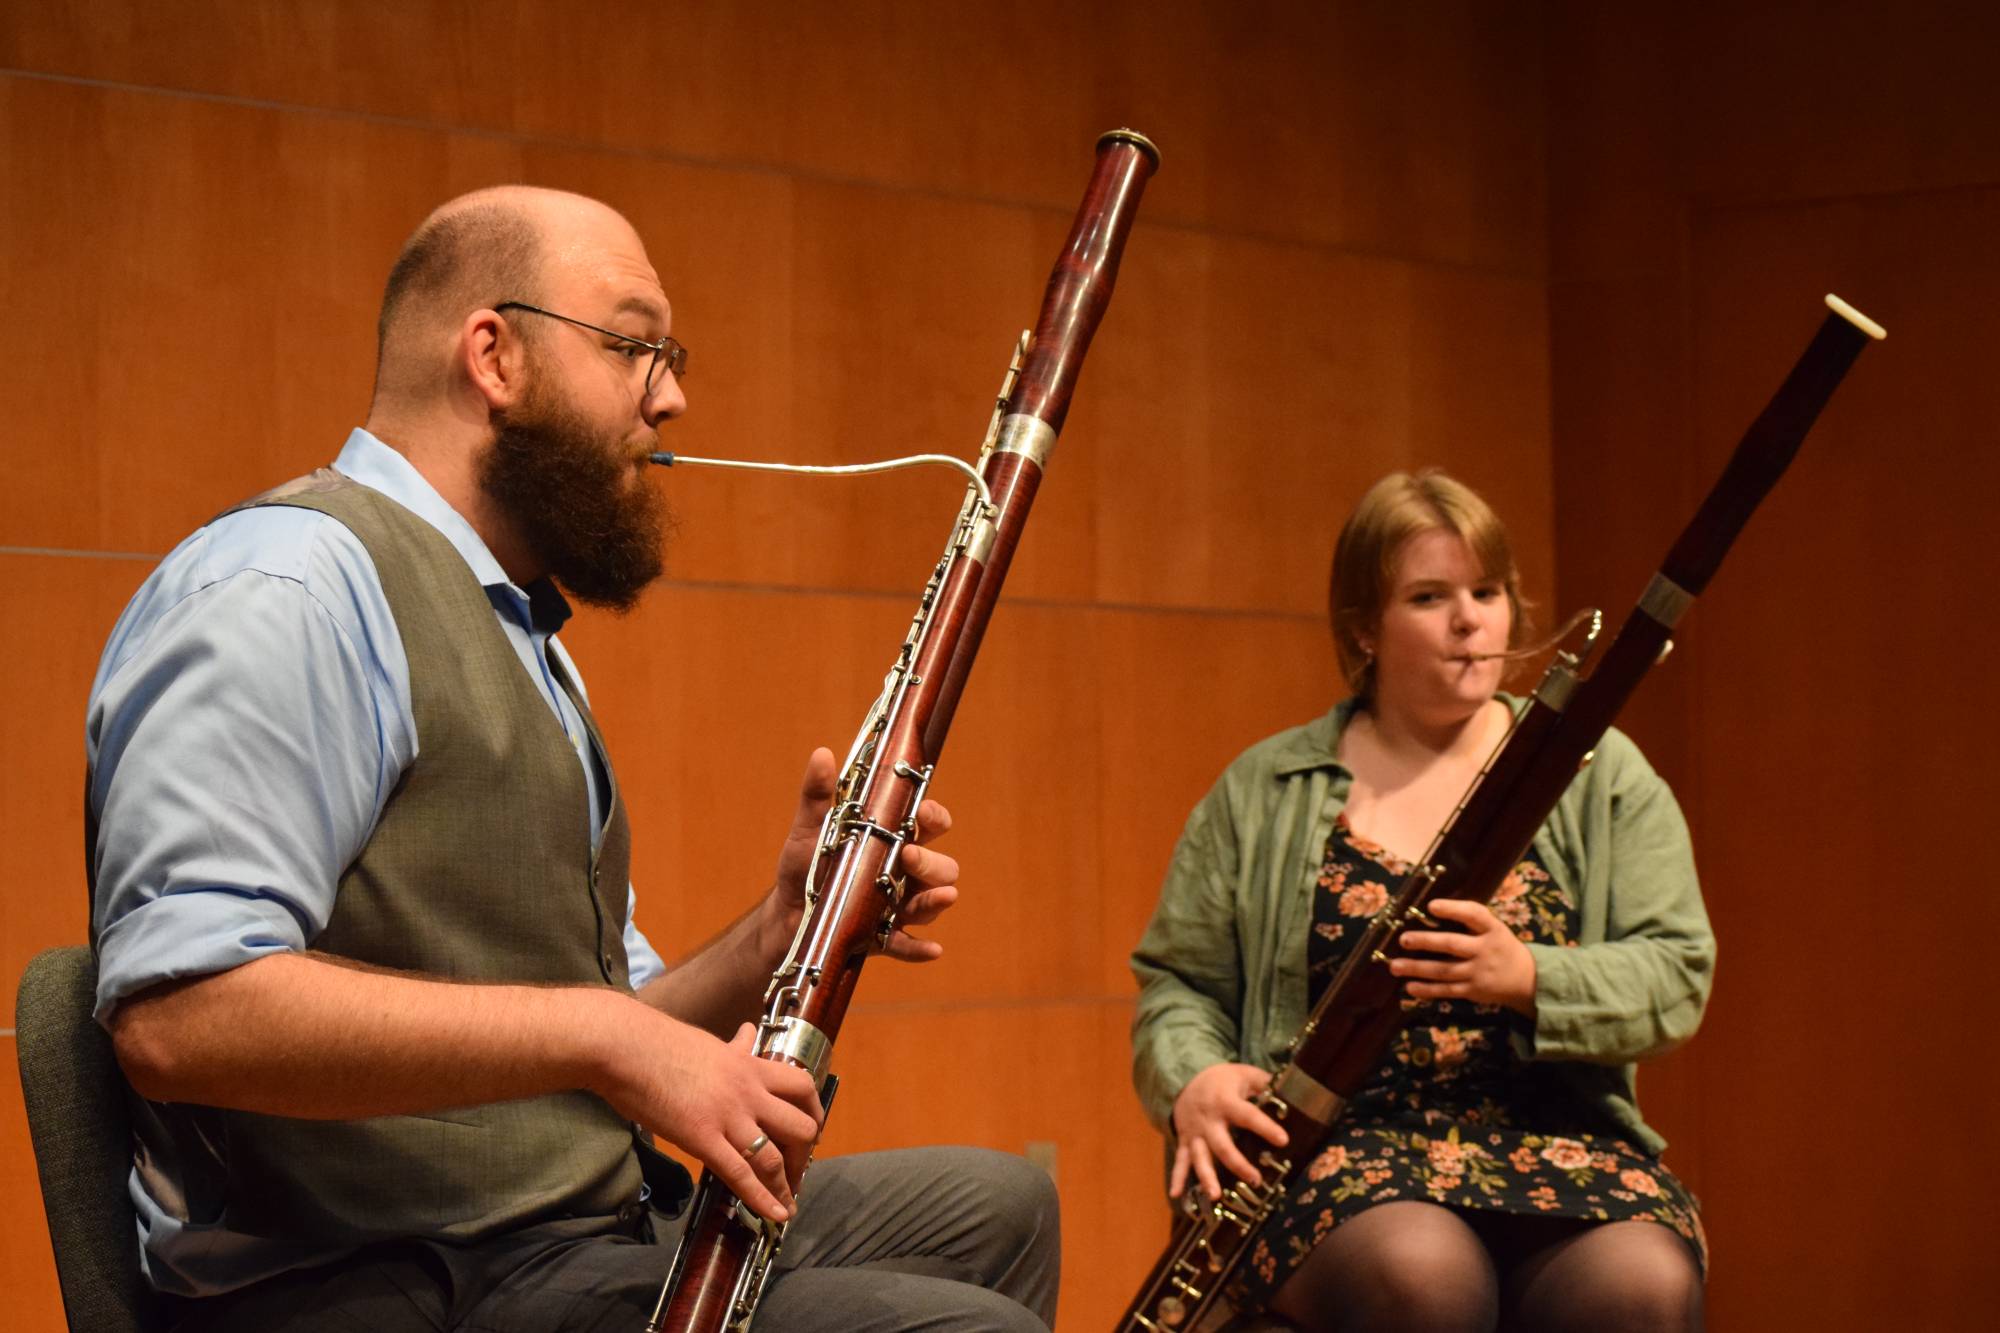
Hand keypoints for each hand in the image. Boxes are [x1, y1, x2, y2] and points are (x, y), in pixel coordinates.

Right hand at [599, 1004, 822, 1223]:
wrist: (626, 1047)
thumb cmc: (661, 1043)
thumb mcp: (711, 1043)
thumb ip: (736, 1045)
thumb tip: (748, 1032)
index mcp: (751, 1066)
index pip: (802, 1087)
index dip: (814, 1112)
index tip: (811, 1130)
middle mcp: (748, 1092)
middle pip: (799, 1127)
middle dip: (804, 1156)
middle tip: (797, 1172)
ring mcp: (727, 1116)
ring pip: (775, 1157)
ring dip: (786, 1185)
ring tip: (789, 1203)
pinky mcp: (702, 1138)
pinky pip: (740, 1173)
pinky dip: (762, 1198)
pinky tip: (774, 1214)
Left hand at [768, 747, 959, 963]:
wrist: (784, 914)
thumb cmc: (804, 866)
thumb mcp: (808, 829)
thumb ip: (818, 795)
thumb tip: (822, 754)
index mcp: (891, 841)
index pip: (928, 825)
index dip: (934, 817)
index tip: (924, 812)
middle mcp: (903, 873)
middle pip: (940, 867)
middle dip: (931, 862)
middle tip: (907, 857)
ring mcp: (896, 906)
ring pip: (931, 903)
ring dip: (936, 900)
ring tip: (941, 897)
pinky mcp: (882, 937)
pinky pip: (906, 945)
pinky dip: (919, 949)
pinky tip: (932, 950)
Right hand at [1168, 1062, 1288, 1200]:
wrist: (1185, 1080)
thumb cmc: (1222, 1080)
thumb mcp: (1244, 1074)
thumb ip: (1265, 1083)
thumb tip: (1295, 1091)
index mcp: (1225, 1101)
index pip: (1247, 1115)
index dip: (1264, 1127)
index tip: (1283, 1140)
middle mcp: (1208, 1120)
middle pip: (1221, 1144)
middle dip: (1237, 1164)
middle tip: (1256, 1179)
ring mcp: (1194, 1133)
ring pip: (1199, 1157)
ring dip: (1207, 1177)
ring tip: (1216, 1196)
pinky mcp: (1185, 1142)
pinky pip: (1180, 1161)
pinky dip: (1177, 1179)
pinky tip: (1175, 1196)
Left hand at [1390, 897, 1536, 1014]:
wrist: (1527, 979)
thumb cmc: (1500, 946)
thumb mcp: (1494, 928)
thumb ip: (1470, 920)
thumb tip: (1431, 908)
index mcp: (1492, 929)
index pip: (1474, 915)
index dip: (1453, 909)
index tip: (1431, 906)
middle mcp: (1485, 950)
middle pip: (1452, 945)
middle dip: (1425, 941)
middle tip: (1403, 939)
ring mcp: (1479, 972)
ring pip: (1444, 971)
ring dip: (1417, 969)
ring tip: (1394, 966)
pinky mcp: (1473, 991)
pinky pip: (1447, 990)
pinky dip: (1427, 990)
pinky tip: (1410, 987)